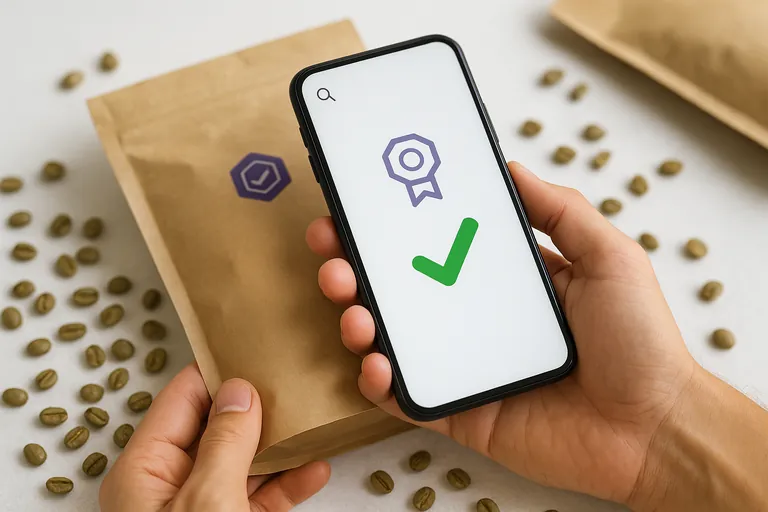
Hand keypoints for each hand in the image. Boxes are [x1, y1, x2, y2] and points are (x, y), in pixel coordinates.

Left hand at [100, 364, 329, 511]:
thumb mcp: (206, 501)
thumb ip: (223, 442)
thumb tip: (239, 392)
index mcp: (146, 470)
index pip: (182, 400)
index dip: (218, 371)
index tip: (254, 347)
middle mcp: (170, 488)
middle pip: (216, 429)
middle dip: (256, 407)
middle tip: (292, 379)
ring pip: (243, 463)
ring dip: (279, 445)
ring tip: (311, 418)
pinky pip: (259, 499)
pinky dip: (288, 485)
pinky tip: (315, 470)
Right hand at [305, 162, 698, 506]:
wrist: (654, 427)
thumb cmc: (640, 341)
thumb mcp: (608, 257)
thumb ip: (561, 211)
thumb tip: (511, 168)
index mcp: (503, 282)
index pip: (436, 246)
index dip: (395, 227)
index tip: (362, 206)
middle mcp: (474, 319)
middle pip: (400, 290)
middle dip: (355, 268)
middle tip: (332, 251)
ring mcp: (463, 365)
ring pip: (391, 339)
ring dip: (357, 318)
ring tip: (352, 308)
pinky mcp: (460, 411)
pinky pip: (405, 397)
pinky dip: (378, 381)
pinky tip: (376, 363)